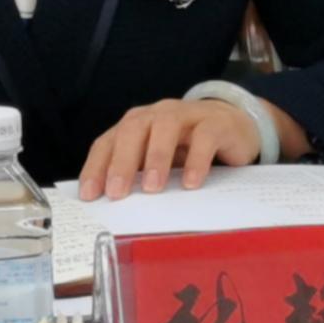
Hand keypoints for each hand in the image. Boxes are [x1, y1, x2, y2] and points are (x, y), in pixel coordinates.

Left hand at [77, 98, 261, 200]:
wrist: (233, 127)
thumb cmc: (188, 148)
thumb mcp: (159, 163)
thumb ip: (139, 177)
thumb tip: (114, 207)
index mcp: (136, 125)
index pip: (108, 142)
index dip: (97, 167)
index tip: (90, 195)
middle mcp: (157, 115)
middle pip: (132, 129)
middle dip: (122, 161)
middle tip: (117, 192)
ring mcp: (187, 115)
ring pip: (165, 126)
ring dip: (156, 156)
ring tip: (153, 188)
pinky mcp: (216, 123)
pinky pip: (204, 136)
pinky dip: (196, 159)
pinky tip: (191, 182)